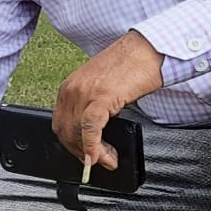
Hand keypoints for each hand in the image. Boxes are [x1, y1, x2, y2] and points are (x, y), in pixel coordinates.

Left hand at [52, 31, 163, 168]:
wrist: (149, 49)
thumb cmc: (131, 65)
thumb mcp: (102, 87)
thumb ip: (93, 107)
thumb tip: (94, 135)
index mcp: (70, 86)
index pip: (61, 124)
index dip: (73, 145)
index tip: (87, 155)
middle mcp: (72, 89)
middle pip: (65, 132)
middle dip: (81, 153)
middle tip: (100, 161)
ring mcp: (85, 92)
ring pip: (77, 134)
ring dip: (92, 154)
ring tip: (109, 159)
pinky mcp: (101, 96)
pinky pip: (90, 129)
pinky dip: (93, 147)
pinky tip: (101, 156)